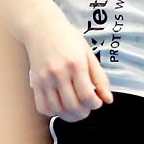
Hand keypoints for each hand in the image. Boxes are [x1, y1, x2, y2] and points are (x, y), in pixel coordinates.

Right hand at [22, 7, 113, 121]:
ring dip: (70, 116)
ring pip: (58, 109)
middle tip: (88, 109)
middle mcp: (59, 73)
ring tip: (77, 111)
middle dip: (84, 112)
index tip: (97, 102)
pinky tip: (61, 107)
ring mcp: (45, 79)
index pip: (87, 96)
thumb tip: (108, 99)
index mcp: (76, 64)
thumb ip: (100, 78)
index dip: (95, 105)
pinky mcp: (35, 83)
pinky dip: (53, 113)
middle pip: (72, 105)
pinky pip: (42, 107)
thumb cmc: (67, 38)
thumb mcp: (89, 54)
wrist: (42, 28)